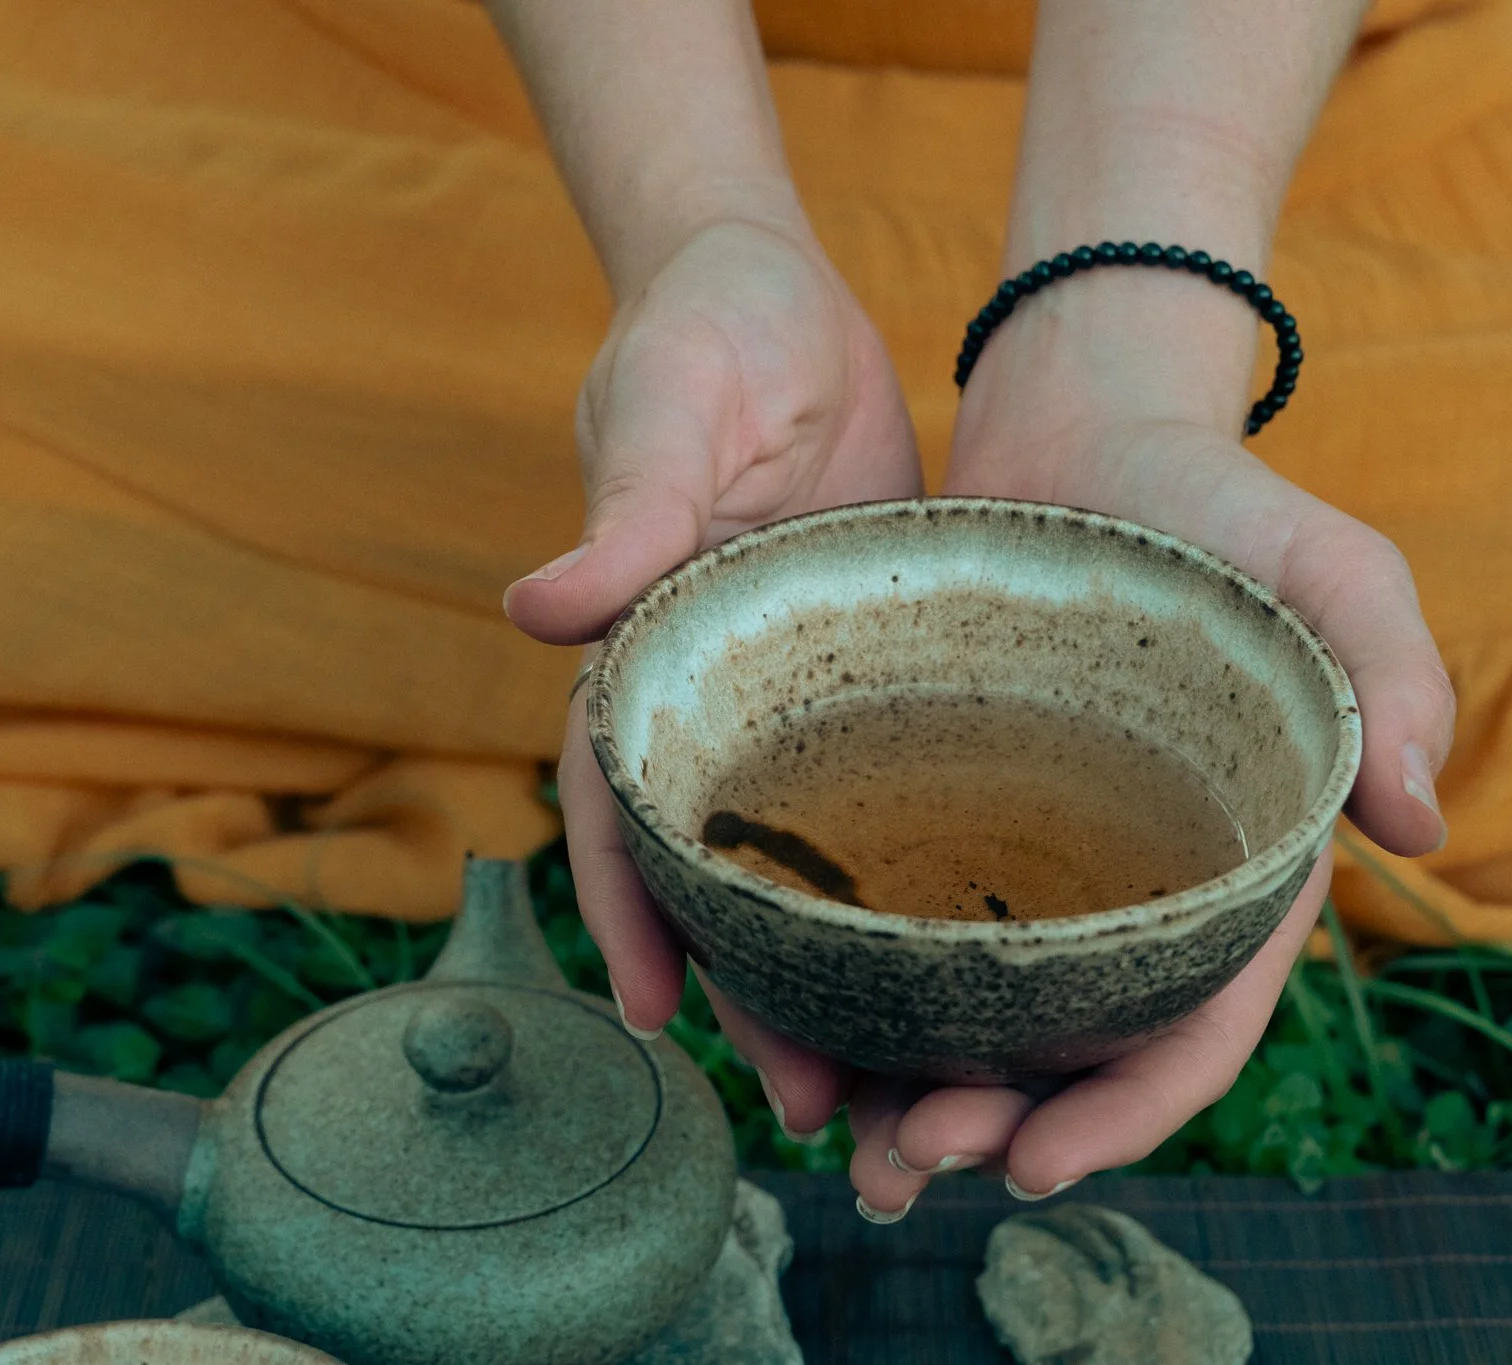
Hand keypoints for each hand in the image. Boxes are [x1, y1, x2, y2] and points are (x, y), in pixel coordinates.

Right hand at [503, 217, 920, 1029]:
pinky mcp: (881, 678)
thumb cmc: (700, 341)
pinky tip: (975, 960)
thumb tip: (536, 609)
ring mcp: (799, 698)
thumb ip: (622, 511)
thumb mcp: (662, 411)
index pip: (623, 805)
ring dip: (843, 969)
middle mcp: (718, 698)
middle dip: (753, 988)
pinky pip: (896, 801)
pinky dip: (917, 883)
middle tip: (812, 1102)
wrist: (780, 299)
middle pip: (723, 870)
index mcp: (649, 655)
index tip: (655, 1014)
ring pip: (812, 861)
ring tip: (897, 1082)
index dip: (629, 912)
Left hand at [819, 284, 1457, 1216]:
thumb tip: (1425, 829)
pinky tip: (790, 1021)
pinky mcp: (933, 806)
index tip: (1039, 1164)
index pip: (1195, 1023)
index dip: (1128, 1110)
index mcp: (1227, 866)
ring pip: (973, 1009)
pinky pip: (895, 920)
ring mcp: (1024, 852)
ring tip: (836, 1139)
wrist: (1087, 422)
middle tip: (901, 1161)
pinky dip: (853, 983)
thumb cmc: (1220, 503)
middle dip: (993, 1124)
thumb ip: (1391, 676)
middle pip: (1067, 1047)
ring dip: (909, 1088)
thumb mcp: (1331, 566)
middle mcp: (1123, 884)